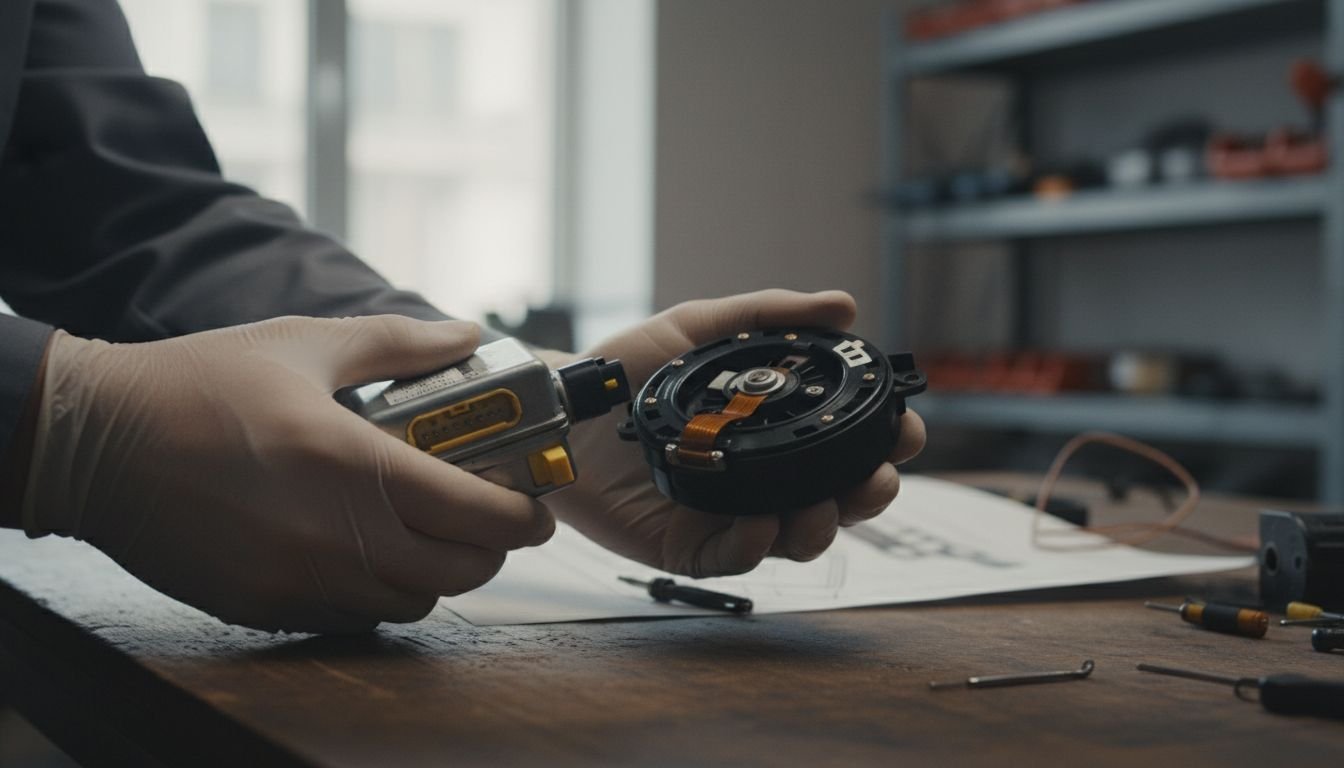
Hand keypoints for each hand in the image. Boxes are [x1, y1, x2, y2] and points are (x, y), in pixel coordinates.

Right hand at [21, 316, 554, 632]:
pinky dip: (381, 594)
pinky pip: (354, 618)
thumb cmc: (201, 384)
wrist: (96, 442)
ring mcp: (301, 579)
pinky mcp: (267, 605)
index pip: (477, 514)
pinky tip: (369, 552)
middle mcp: (337, 534)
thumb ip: (399, 344)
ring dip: (438, 574)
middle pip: (458, 571)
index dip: (524, 517)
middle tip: (491, 519)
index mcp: (355, 463)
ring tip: (431, 534)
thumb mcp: (304, 345)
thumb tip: (467, 334)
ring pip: (412, 602)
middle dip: (491, 548)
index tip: (538, 508)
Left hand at [544, 290, 924, 576]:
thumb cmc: (627, 368)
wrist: (561, 403)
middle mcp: (758, 474)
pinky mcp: (684, 545)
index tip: (904, 431)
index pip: (844, 443)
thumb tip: (845, 306)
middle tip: (874, 480)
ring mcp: (724, 513)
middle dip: (868, 495)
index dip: (883, 442)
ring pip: (793, 538)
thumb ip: (769, 314)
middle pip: (835, 499)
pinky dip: (753, 546)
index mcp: (771, 429)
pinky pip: (731, 559)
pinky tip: (759, 523)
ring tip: (819, 509)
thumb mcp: (701, 326)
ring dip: (820, 527)